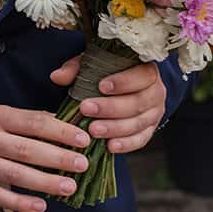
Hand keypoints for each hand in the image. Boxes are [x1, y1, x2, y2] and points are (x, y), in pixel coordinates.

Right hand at [0, 103, 91, 211]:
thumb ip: (25, 119)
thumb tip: (61, 124)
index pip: (34, 123)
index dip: (60, 131)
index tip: (83, 139)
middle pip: (27, 150)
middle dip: (58, 158)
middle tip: (82, 164)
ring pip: (16, 174)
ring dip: (45, 182)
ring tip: (69, 187)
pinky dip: (20, 202)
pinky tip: (40, 206)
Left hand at [51, 55, 165, 154]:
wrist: (124, 89)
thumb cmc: (108, 73)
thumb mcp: (94, 65)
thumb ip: (77, 68)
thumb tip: (57, 77)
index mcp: (147, 72)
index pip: (141, 76)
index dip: (123, 82)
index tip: (101, 86)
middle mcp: (155, 93)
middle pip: (137, 102)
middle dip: (111, 107)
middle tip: (87, 109)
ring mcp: (154, 113)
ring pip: (138, 123)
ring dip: (115, 128)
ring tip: (93, 130)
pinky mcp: (150, 130)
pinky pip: (141, 140)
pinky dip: (126, 144)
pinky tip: (110, 146)